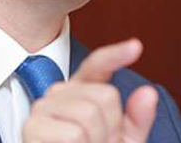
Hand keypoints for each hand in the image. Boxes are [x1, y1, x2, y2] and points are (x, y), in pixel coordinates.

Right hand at [22, 38, 158, 142]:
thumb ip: (136, 120)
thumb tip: (148, 92)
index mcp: (79, 93)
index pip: (96, 66)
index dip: (115, 56)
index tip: (136, 47)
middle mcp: (59, 94)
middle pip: (104, 95)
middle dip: (111, 129)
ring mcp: (43, 109)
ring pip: (91, 114)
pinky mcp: (32, 127)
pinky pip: (75, 134)